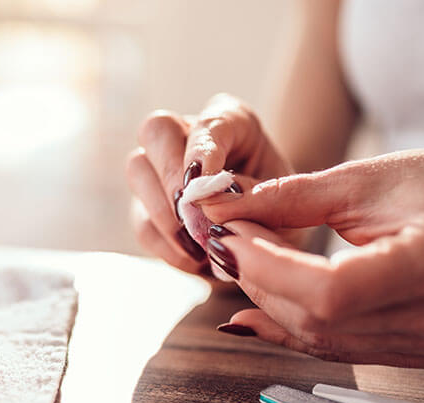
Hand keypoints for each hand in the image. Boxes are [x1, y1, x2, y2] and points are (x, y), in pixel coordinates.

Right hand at [125, 94, 291, 276]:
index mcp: (233, 124)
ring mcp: (162, 171)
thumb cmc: (283, 215)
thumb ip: (254, 197)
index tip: (204, 182)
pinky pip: (143, 223)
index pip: (209, 122)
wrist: (270, 246)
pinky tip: (196, 260)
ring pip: (138, 170)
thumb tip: (210, 202)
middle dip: (171, 175)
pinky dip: (167, 246)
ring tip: (199, 246)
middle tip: (191, 214)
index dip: (201, 150)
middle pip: (157, 130)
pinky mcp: (147, 209)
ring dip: (165, 214)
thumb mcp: (285, 206)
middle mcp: (189, 137)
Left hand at [199, 145, 423, 366]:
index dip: (268, 269)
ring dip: (264, 298)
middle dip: (257, 276)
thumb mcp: (359, 180)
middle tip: (227, 239)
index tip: (229, 238)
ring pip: (314, 336)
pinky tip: (250, 305)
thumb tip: (220, 215)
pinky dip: (284, 324)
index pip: (331, 290)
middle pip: (316, 316)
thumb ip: (288, 199)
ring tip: (242, 258)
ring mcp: (422, 341)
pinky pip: (329, 347)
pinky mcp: (408, 351)